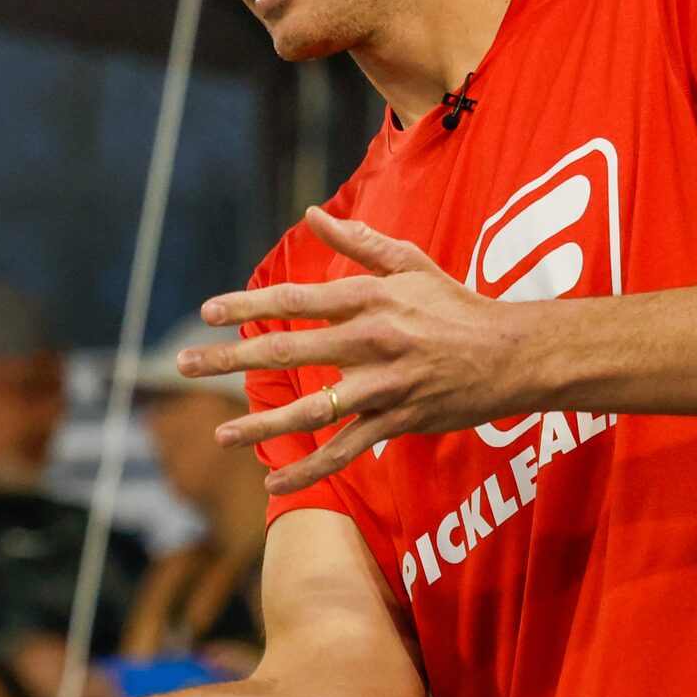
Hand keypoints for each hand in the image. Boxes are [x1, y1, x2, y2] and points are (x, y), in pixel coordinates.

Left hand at [186, 210, 536, 493]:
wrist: (513, 355)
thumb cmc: (458, 305)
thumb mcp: (411, 263)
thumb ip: (358, 242)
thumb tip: (313, 213)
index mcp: (370, 299)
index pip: (296, 301)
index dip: (248, 306)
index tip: (207, 312)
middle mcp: (371, 340)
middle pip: (288, 350)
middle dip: (229, 360)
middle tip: (183, 365)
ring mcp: (383, 385)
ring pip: (311, 409)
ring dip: (262, 425)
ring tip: (221, 435)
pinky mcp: (397, 422)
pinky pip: (345, 450)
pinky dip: (309, 470)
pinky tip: (273, 483)